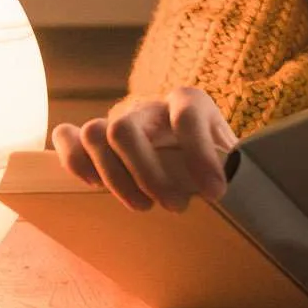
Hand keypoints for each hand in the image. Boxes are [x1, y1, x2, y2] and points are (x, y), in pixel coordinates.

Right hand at [50, 87, 234, 212]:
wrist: (189, 144)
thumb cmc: (210, 153)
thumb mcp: (228, 153)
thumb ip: (230, 163)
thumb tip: (240, 186)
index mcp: (189, 101)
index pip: (188, 117)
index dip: (200, 157)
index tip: (215, 193)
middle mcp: (151, 105)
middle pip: (125, 129)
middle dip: (148, 175)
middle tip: (175, 206)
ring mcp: (120, 117)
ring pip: (96, 134)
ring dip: (115, 178)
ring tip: (143, 206)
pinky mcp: (96, 134)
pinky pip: (68, 136)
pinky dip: (75, 161)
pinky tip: (95, 186)